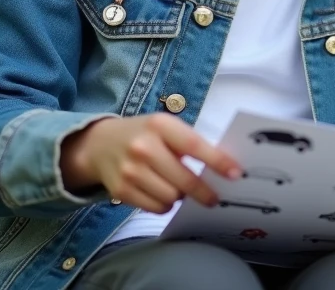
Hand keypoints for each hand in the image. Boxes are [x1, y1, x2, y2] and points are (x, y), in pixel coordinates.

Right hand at [60, 114, 241, 212]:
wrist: (99, 144)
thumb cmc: (144, 134)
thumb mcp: (165, 127)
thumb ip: (189, 143)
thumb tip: (223, 166)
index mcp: (160, 125)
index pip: (194, 145)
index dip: (217, 161)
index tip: (235, 173)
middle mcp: (143, 148)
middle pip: (184, 180)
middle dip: (204, 192)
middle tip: (215, 198)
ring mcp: (130, 171)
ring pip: (171, 197)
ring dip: (181, 197)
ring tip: (178, 187)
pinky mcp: (120, 191)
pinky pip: (155, 208)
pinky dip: (165, 205)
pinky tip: (162, 193)